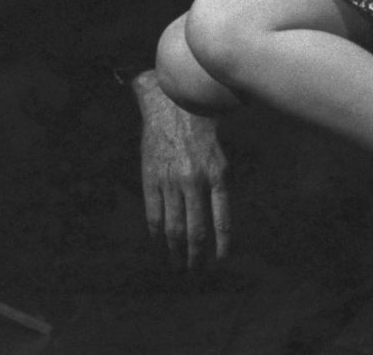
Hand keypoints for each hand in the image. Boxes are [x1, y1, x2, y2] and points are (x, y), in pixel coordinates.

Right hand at [132, 70, 230, 268]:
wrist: (170, 101)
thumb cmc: (201, 122)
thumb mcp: (219, 149)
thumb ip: (219, 179)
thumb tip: (219, 211)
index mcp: (217, 172)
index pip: (221, 218)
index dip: (221, 242)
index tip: (221, 259)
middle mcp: (194, 181)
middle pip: (195, 230)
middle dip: (196, 255)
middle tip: (195, 270)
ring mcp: (170, 182)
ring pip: (173, 227)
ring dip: (175, 250)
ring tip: (177, 265)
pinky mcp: (151, 179)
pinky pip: (153, 214)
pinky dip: (156, 232)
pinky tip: (160, 242)